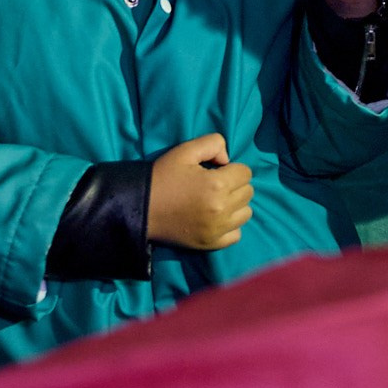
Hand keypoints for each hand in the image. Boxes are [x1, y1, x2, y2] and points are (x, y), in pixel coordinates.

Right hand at [146, 133, 252, 250]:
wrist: (139, 208)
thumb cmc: (163, 177)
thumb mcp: (185, 151)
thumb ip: (213, 143)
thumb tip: (228, 160)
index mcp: (217, 184)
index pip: (246, 173)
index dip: (232, 169)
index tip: (216, 172)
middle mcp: (221, 209)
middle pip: (248, 192)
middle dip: (235, 185)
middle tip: (214, 186)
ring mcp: (217, 229)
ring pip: (245, 213)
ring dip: (235, 205)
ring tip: (216, 201)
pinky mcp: (210, 244)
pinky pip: (236, 234)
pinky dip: (230, 226)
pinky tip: (216, 218)